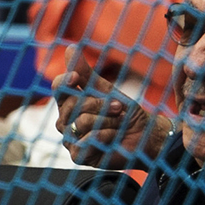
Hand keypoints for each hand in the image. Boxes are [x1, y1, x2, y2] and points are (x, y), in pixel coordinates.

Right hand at [52, 46, 168, 168]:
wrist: (145, 136)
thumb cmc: (125, 113)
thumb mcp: (106, 90)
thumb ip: (86, 74)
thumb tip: (69, 48)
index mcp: (69, 104)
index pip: (59, 89)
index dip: (64, 82)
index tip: (75, 77)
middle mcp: (65, 122)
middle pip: (72, 104)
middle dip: (100, 104)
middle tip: (119, 107)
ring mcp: (70, 140)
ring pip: (81, 122)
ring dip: (108, 120)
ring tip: (120, 123)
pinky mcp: (78, 156)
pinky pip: (87, 141)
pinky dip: (105, 136)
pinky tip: (114, 137)